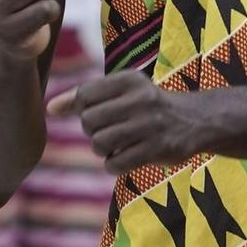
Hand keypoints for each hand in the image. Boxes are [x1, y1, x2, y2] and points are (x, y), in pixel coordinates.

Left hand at [49, 69, 207, 174]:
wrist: (196, 120)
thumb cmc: (148, 105)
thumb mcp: (122, 92)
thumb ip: (85, 96)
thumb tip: (50, 108)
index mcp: (130, 81)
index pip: (84, 96)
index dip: (82, 110)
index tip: (98, 114)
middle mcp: (140, 100)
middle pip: (88, 122)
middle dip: (92, 132)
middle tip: (109, 132)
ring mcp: (150, 125)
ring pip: (100, 144)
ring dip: (103, 150)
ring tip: (118, 145)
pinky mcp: (157, 149)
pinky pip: (115, 164)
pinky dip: (114, 165)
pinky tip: (126, 157)